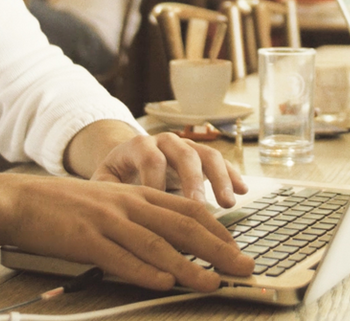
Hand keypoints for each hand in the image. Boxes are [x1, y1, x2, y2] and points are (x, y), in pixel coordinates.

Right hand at [3, 174, 254, 291]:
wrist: (21, 200)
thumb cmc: (65, 206)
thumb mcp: (107, 203)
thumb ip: (137, 218)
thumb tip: (171, 245)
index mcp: (134, 194)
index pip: (186, 208)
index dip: (217, 229)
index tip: (237, 248)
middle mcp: (126, 204)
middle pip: (181, 225)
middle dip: (218, 248)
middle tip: (244, 267)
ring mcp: (106, 221)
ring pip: (156, 244)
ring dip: (189, 266)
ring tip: (213, 282)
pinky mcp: (85, 239)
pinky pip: (120, 257)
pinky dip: (144, 271)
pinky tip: (163, 283)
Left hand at [90, 132, 247, 208]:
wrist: (129, 160)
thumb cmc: (117, 176)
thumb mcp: (105, 179)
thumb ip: (106, 189)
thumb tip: (110, 206)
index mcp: (139, 145)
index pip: (150, 156)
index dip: (156, 179)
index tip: (160, 205)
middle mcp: (165, 142)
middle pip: (183, 154)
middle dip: (192, 181)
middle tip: (199, 207)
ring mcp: (185, 147)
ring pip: (206, 155)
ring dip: (219, 178)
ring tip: (228, 203)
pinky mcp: (200, 158)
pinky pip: (220, 162)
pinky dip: (232, 175)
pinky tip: (244, 191)